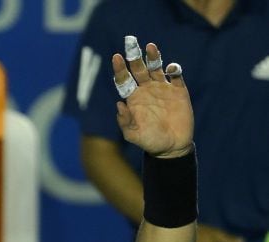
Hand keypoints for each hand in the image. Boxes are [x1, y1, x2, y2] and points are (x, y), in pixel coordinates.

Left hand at [112, 40, 193, 157]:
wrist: (172, 146)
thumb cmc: (150, 141)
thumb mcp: (134, 134)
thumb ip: (125, 121)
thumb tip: (119, 104)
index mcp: (133, 98)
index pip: (124, 79)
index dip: (120, 68)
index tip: (116, 57)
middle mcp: (146, 89)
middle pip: (138, 68)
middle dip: (133, 55)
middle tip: (130, 40)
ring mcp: (162, 88)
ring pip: (155, 67)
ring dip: (153, 56)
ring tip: (150, 46)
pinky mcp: (178, 90)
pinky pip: (175, 76)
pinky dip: (174, 70)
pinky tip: (171, 68)